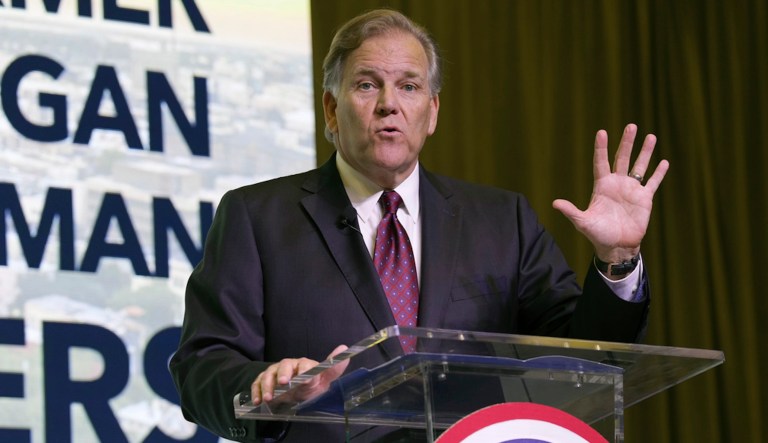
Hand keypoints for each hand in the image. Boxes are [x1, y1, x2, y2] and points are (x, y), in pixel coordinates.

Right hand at [251, 344, 348, 405]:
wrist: (295, 393)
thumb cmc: (310, 384)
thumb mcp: (324, 379)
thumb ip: (333, 368)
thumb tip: (345, 348)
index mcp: (304, 364)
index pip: (304, 364)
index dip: (304, 370)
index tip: (305, 378)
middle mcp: (288, 366)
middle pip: (284, 366)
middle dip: (283, 374)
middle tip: (283, 384)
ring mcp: (274, 373)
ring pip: (268, 375)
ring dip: (267, 386)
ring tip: (269, 398)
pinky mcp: (263, 381)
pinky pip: (257, 384)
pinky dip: (256, 392)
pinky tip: (257, 401)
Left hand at [552, 124, 668, 265]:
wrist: (617, 246)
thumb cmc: (598, 234)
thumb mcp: (583, 222)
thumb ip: (571, 211)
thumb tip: (554, 203)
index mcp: (602, 186)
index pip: (600, 162)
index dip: (601, 148)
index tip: (602, 132)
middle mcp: (617, 184)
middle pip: (622, 158)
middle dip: (627, 142)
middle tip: (631, 126)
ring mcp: (631, 190)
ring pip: (639, 166)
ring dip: (645, 152)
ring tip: (650, 136)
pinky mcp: (644, 199)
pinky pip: (653, 182)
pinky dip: (659, 173)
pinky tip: (664, 161)